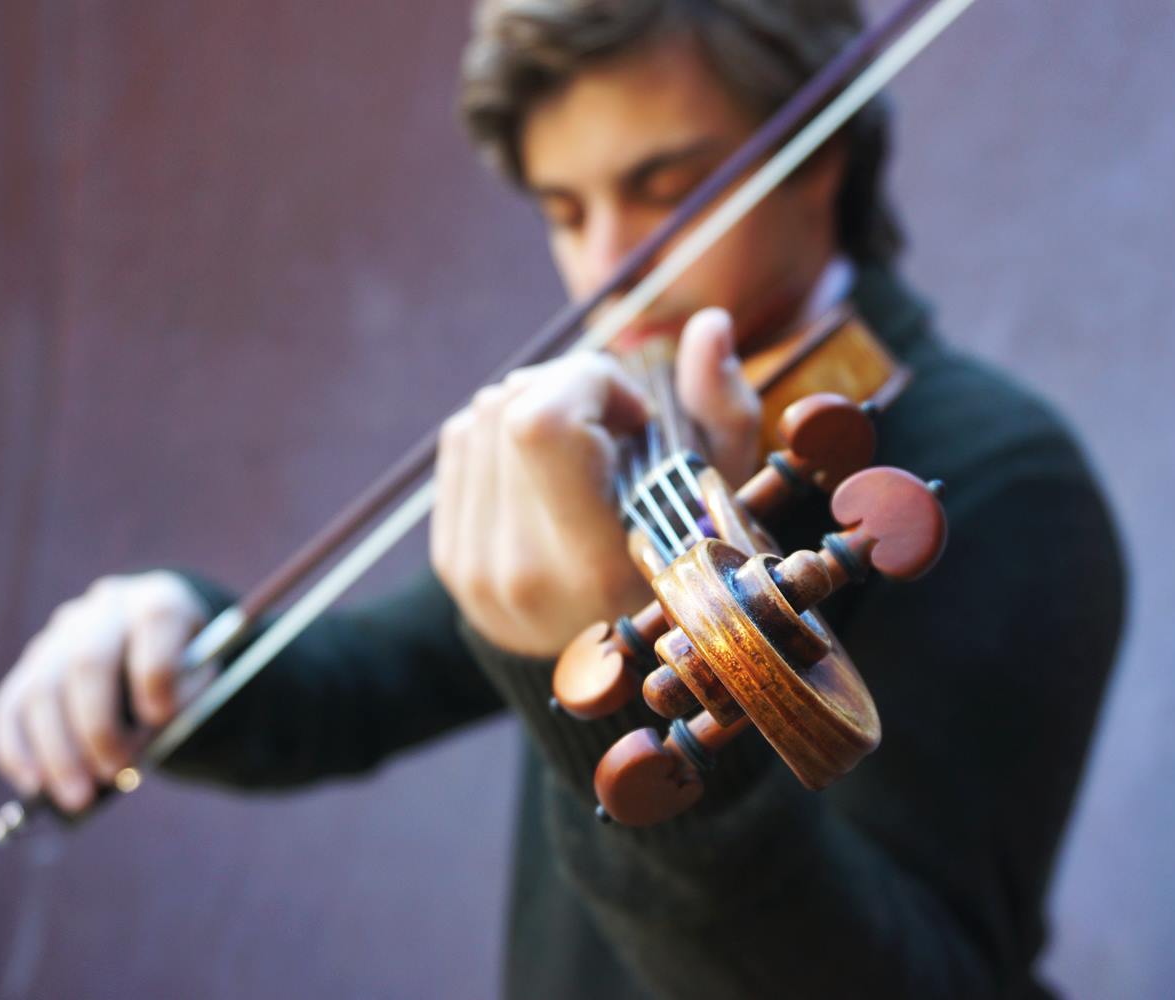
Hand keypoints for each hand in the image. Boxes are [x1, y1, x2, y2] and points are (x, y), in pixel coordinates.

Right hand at [0, 571, 209, 811]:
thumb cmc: (186, 673)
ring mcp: (60, 635)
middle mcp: (104, 610)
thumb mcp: (204, 682)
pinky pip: (10, 707)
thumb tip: (135, 753)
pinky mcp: (30, 665)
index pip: (156, 620)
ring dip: (57, 752)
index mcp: (160, 600)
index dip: (156, 670)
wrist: (157, 648)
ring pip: (42, 691)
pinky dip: (17, 751)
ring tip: (78, 797)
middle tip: (113, 772)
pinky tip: (33, 786)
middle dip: (98, 726)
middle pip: (87, 662)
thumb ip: (182, 707)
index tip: (159, 718)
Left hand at [431, 308, 759, 656]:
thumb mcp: (724, 499)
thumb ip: (724, 410)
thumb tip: (707, 325)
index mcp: (597, 564)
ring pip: (480, 415)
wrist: (610, 673)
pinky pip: (459, 443)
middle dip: (568, 385)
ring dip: (536, 403)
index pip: (538, 425)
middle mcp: (523, 572)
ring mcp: (475, 569)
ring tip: (586, 445)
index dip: (583, 383)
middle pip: (509, 406)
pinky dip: (502, 429)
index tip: (633, 412)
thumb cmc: (684, 571)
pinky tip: (547, 463)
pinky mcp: (450, 560)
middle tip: (614, 426)